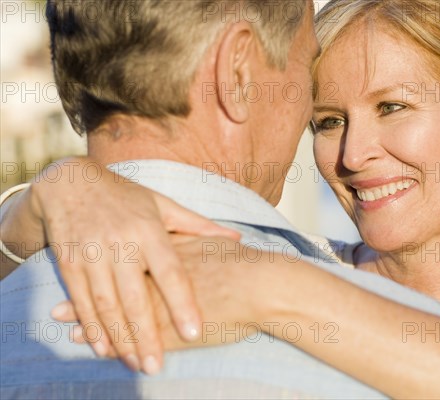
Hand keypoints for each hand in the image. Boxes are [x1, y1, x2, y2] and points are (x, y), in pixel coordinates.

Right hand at [35, 157, 239, 373]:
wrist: (70, 183)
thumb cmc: (126, 197)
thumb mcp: (163, 205)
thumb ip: (199, 226)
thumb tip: (237, 237)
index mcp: (149, 230)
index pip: (169, 272)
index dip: (181, 304)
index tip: (193, 332)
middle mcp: (120, 244)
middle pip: (135, 297)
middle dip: (146, 336)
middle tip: (156, 366)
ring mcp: (92, 254)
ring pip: (106, 304)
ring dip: (120, 339)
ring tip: (135, 363)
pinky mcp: (69, 263)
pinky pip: (81, 301)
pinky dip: (91, 327)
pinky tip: (103, 348)